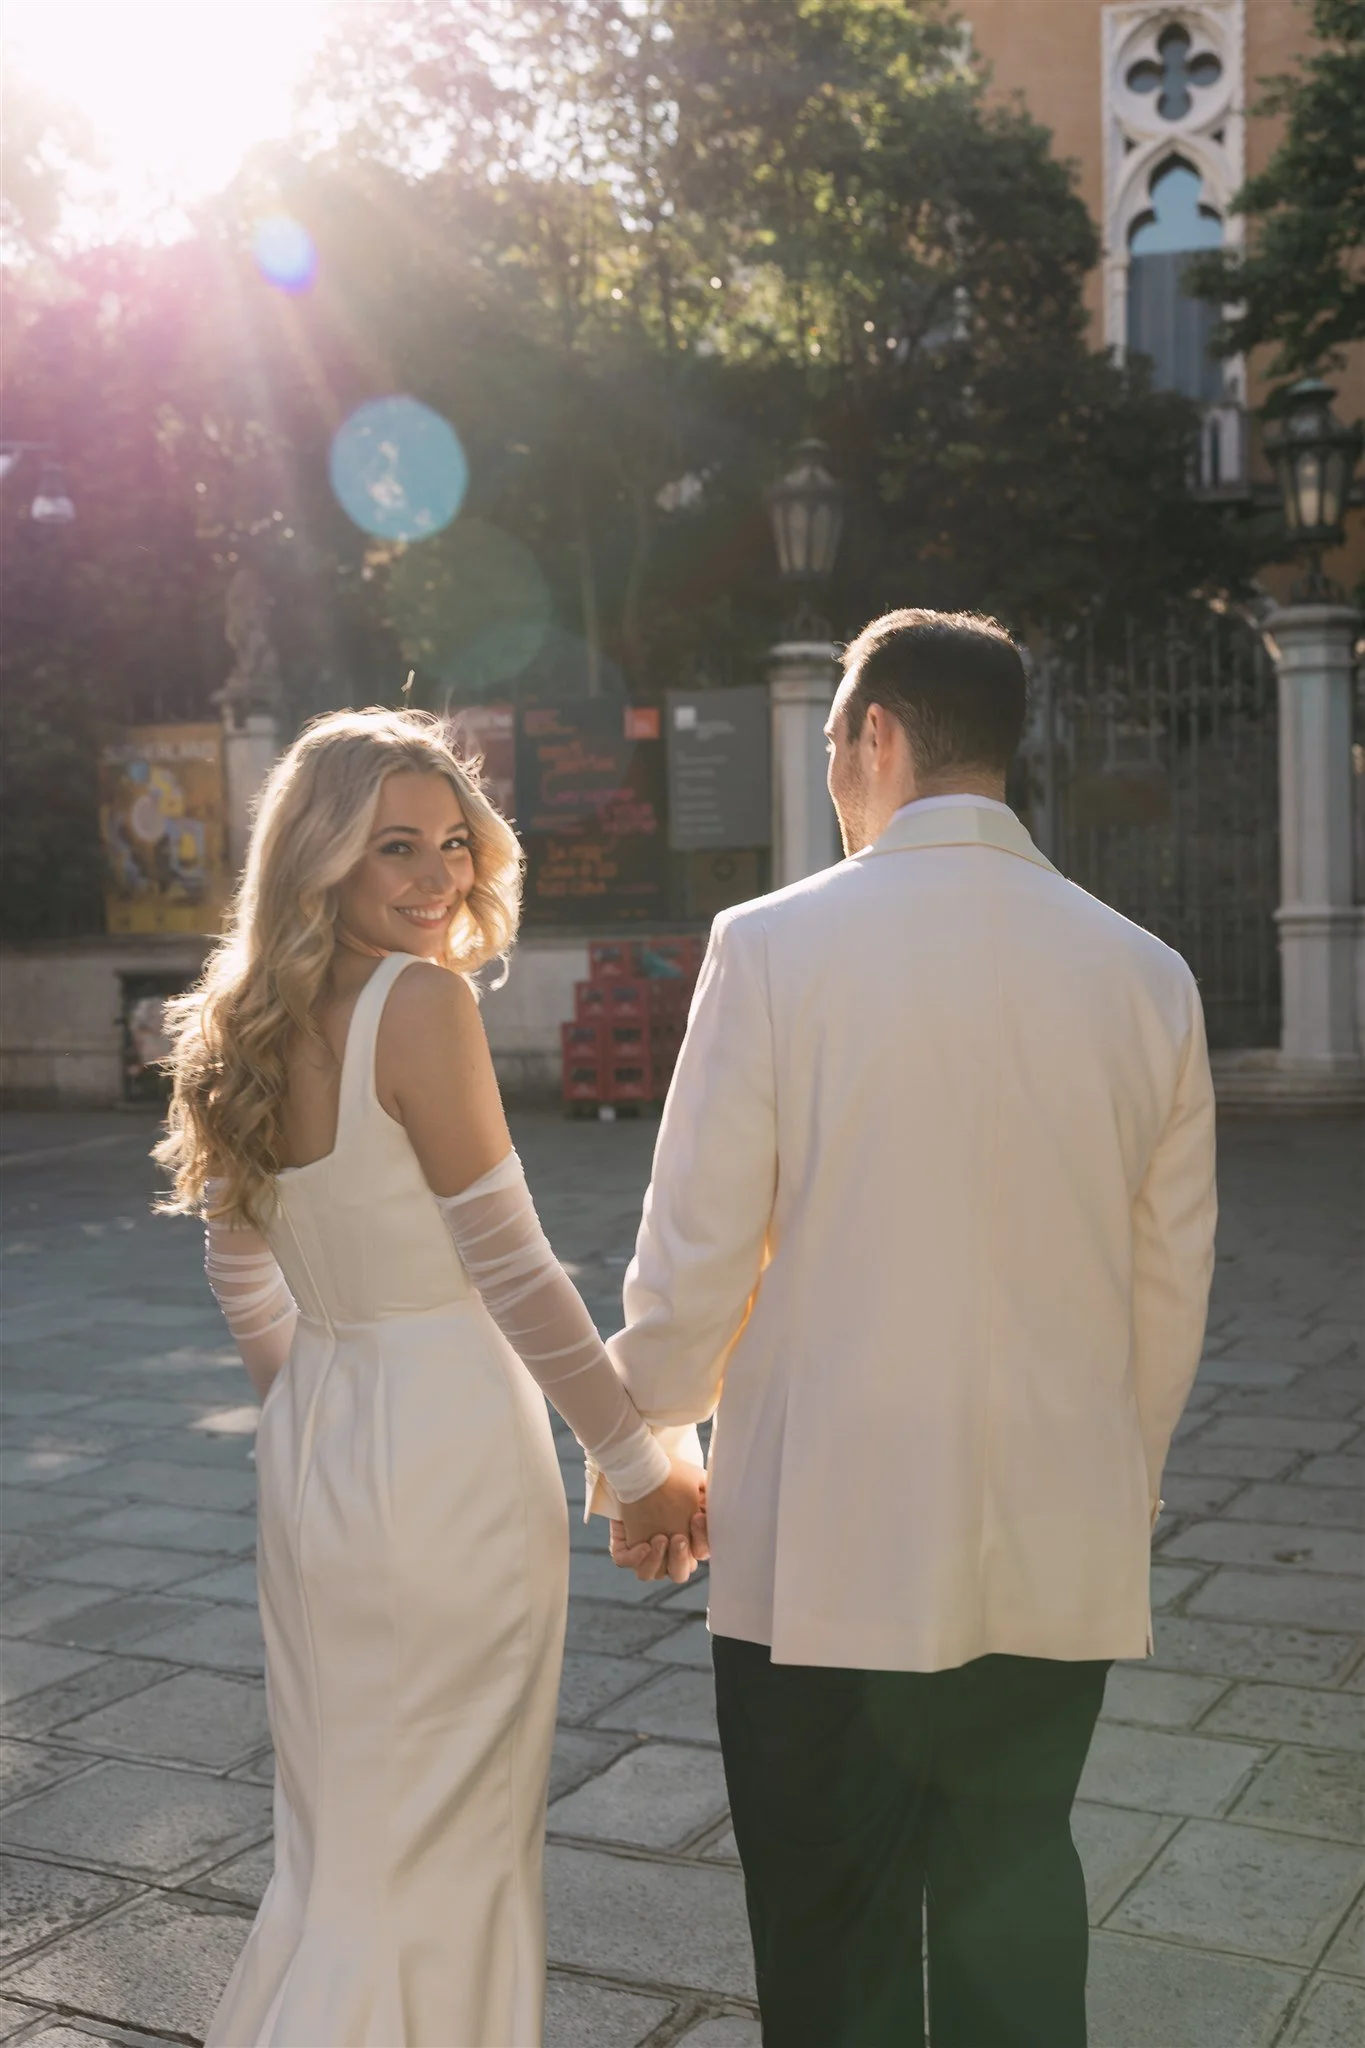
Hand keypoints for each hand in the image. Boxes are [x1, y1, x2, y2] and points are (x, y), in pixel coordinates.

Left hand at [609, 1464, 706, 1582]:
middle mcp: (667, 1551)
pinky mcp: (624, 1545)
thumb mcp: (696, 1481)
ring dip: (657, 1560)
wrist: (641, 1464)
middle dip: (679, 1559)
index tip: (697, 1516)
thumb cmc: (671, 1474)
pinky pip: (626, 1562)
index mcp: (687, 1540)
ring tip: (659, 1538)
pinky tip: (643, 1545)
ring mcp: (645, 1551)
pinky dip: (635, 1558)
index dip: (701, 1540)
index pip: (700, 1553)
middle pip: (679, 1574)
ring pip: (651, 1574)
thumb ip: (713, 1497)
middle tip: (678, 1538)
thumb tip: (725, 1508)